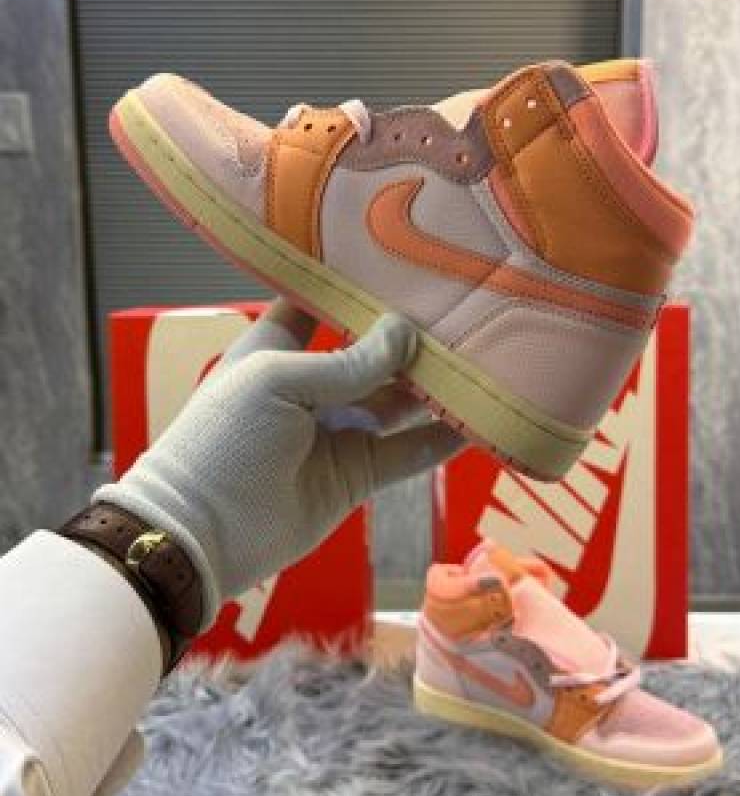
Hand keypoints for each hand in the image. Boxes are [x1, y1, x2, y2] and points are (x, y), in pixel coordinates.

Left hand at [94, 301, 462, 627]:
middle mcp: (311, 385)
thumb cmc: (223, 441)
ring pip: (398, 401)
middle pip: (371, 353)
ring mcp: (336, 431)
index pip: (320, 304)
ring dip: (434, 386)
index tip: (402, 259)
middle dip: (410, 335)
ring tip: (485, 359)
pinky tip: (479, 421)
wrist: (199, 536)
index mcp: (276, 349)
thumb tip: (405, 332)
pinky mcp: (356, 475)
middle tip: (465, 308)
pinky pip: (406, 453)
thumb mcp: (279, 383)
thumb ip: (348, 364)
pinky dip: (440, 440)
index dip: (355, 285)